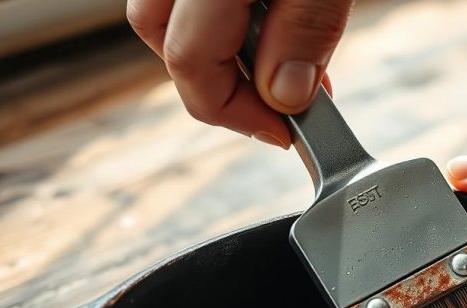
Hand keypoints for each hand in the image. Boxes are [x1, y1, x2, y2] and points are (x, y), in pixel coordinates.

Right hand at [127, 0, 352, 147]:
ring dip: (214, 49)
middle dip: (218, 86)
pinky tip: (268, 22)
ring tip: (277, 65)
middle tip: (276, 108)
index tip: (287, 135)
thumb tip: (285, 95)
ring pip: (168, 12)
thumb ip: (305, 28)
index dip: (239, 113)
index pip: (191, 61)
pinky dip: (218, 16)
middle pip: (161, 37)